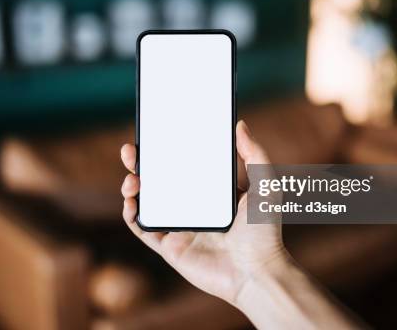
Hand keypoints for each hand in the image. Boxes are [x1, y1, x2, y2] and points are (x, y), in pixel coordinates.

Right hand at [120, 120, 290, 305]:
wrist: (257, 273)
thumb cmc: (265, 231)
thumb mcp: (265, 184)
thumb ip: (255, 154)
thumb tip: (240, 124)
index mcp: (211, 192)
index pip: (182, 166)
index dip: (165, 152)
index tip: (154, 135)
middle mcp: (192, 208)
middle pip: (158, 181)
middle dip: (140, 165)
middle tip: (130, 151)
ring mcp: (179, 228)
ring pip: (147, 203)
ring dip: (132, 187)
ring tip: (132, 177)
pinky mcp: (171, 248)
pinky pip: (143, 230)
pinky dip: (132, 215)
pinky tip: (131, 201)